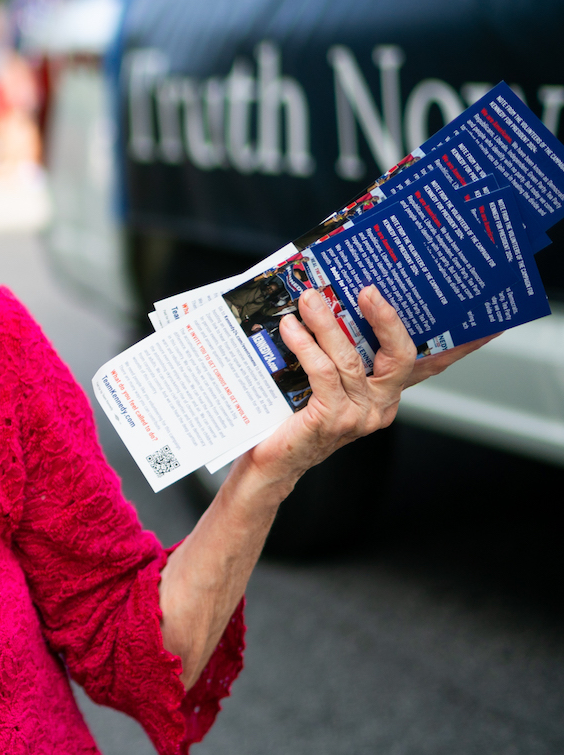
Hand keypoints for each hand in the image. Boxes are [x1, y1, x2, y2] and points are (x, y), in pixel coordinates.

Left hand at [248, 285, 490, 487]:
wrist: (270, 465)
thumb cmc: (293, 418)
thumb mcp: (322, 382)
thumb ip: (337, 353)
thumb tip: (328, 302)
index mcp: (386, 394)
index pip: (428, 365)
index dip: (457, 346)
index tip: (484, 324)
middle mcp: (380, 405)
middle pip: (401, 356)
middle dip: (387, 320)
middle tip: (368, 290)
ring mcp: (359, 414)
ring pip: (352, 359)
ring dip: (328, 324)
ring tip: (310, 299)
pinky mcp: (332, 419)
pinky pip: (323, 373)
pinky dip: (306, 346)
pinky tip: (290, 329)